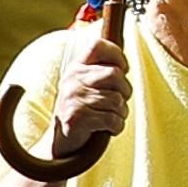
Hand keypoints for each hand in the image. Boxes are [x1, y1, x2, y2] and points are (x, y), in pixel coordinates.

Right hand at [40, 21, 134, 156]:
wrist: (61, 141)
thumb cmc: (84, 109)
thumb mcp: (87, 84)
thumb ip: (102, 70)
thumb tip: (126, 64)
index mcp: (76, 67)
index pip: (98, 45)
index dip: (117, 55)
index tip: (123, 70)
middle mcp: (72, 79)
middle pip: (115, 74)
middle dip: (126, 90)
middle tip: (119, 101)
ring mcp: (73, 98)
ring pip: (117, 100)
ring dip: (122, 112)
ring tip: (113, 116)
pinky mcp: (77, 118)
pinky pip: (112, 119)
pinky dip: (117, 126)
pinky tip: (110, 128)